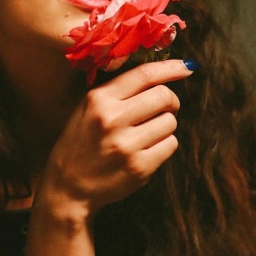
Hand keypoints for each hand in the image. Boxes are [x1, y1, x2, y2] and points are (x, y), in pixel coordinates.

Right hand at [38, 60, 193, 220]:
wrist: (68, 187)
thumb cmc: (79, 144)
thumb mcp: (86, 109)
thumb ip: (117, 91)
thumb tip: (160, 73)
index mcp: (98, 99)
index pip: (144, 74)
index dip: (171, 68)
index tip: (186, 67)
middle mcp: (112, 119)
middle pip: (164, 96)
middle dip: (170, 101)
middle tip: (163, 108)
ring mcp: (127, 145)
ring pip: (170, 121)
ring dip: (165, 125)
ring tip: (147, 133)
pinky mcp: (140, 167)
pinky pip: (170, 145)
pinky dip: (164, 145)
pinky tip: (147, 149)